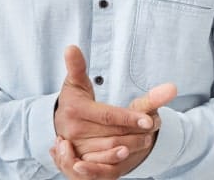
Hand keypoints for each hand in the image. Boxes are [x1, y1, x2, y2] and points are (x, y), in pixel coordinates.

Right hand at [52, 45, 176, 177]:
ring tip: (147, 137)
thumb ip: (78, 65)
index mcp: (75, 110)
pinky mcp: (80, 162)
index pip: (108, 116)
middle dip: (136, 131)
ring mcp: (77, 149)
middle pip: (113, 134)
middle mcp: (74, 132)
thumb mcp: (76, 81)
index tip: (149, 119)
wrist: (58, 124)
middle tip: (154, 125)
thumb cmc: (73, 99)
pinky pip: (102, 166)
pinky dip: (117, 160)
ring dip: (132, 145)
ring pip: (111, 150)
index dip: (129, 118)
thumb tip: (72, 47)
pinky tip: (129, 152)